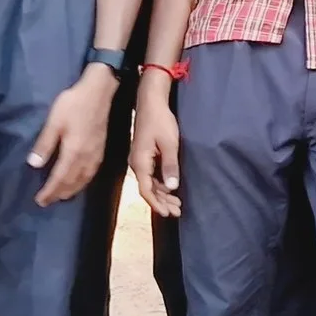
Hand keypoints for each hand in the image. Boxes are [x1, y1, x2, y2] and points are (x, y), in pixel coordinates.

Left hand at [28, 66, 117, 205]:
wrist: (99, 91)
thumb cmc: (73, 104)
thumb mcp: (54, 121)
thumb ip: (45, 144)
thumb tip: (33, 165)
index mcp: (73, 152)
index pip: (59, 178)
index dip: (49, 191)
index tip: (39, 200)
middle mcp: (86, 157)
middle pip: (72, 182)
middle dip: (59, 194)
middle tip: (47, 202)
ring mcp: (96, 154)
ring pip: (84, 179)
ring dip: (72, 190)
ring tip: (62, 196)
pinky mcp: (101, 149)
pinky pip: (92, 173)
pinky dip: (84, 181)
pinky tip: (80, 181)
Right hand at [129, 88, 182, 217]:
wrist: (151, 102)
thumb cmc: (160, 120)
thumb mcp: (169, 143)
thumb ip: (170, 166)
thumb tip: (172, 188)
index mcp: (140, 163)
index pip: (146, 190)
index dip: (157, 204)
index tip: (168, 214)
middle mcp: (137, 164)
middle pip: (148, 189)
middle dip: (162, 202)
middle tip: (178, 211)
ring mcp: (139, 160)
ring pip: (150, 183)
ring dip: (163, 194)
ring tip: (177, 204)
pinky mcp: (144, 155)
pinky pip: (151, 175)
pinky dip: (161, 184)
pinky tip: (171, 188)